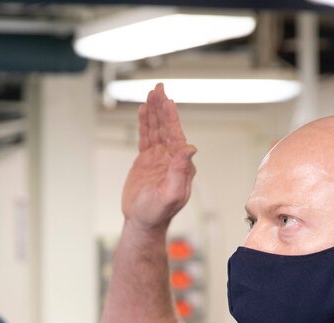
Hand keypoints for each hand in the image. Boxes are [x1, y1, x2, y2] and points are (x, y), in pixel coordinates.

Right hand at [121, 83, 197, 232]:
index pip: (176, 134)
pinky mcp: (146, 161)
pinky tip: (143, 110)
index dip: (171, 116)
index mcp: (180, 164)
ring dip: (153, 111)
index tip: (167, 100)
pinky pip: (146, 137)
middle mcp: (171, 158)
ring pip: (156, 129)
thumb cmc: (157, 213)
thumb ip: (181, 172)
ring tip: (150, 93)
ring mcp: (159, 158)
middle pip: (166, 127)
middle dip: (162, 107)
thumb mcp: (171, 194)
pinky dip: (145, 123)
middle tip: (158, 88)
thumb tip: (190, 148)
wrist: (142, 222)